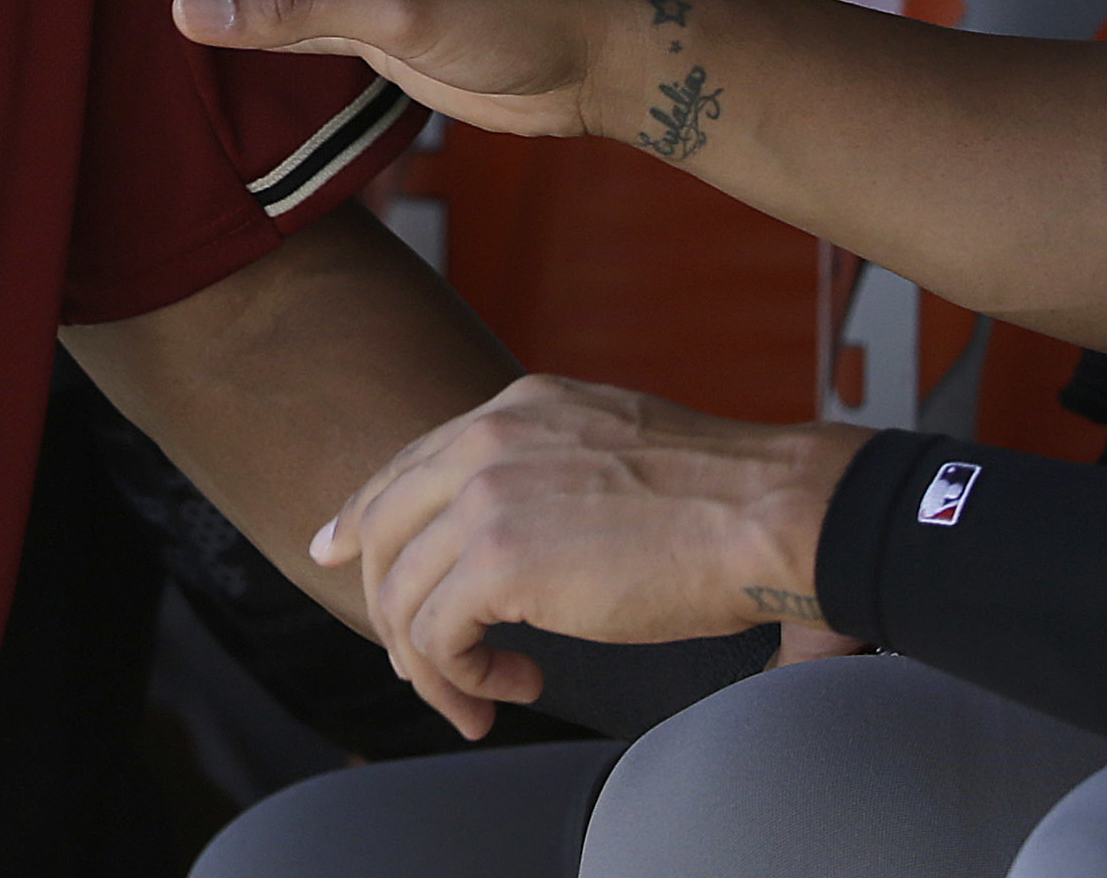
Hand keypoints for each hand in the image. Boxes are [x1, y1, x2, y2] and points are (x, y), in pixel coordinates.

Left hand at [310, 374, 866, 737]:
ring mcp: (486, 497)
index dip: (362, 517)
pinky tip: (515, 686)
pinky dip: (461, 678)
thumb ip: (554, 468)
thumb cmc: (723, 498)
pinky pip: (434, 637)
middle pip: (383, 532)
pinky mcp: (498, 563)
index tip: (337, 551)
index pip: (407, 464)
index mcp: (515, 410)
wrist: (769, 511)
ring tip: (484, 696)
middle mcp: (487, 441)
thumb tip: (533, 523)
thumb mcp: (612, 445)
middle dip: (392, 610)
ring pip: (400, 596)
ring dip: (433, 664)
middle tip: (434, 667)